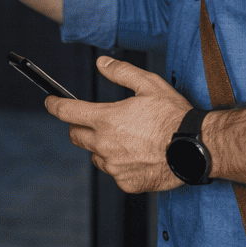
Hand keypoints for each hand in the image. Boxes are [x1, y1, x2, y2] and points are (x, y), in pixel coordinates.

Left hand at [45, 56, 192, 193]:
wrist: (195, 147)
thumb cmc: (173, 116)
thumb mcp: (149, 84)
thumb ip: (121, 72)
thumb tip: (102, 63)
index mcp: (106, 119)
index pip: (67, 112)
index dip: (54, 106)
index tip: (50, 103)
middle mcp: (104, 144)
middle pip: (77, 136)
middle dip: (81, 127)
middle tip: (99, 122)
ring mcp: (114, 166)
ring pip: (96, 156)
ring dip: (103, 148)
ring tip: (129, 140)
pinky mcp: (125, 182)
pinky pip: (115, 173)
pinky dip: (121, 165)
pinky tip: (139, 156)